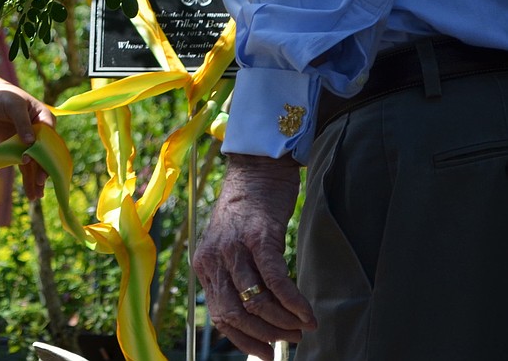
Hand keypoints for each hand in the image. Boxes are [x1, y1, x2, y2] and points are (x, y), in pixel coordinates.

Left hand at [0, 84, 55, 200]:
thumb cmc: (4, 97)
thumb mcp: (14, 107)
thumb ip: (23, 124)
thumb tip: (30, 143)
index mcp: (45, 119)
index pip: (50, 138)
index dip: (45, 152)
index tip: (36, 162)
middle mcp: (41, 133)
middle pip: (45, 154)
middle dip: (43, 170)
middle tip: (39, 184)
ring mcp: (31, 143)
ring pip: (36, 164)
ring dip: (36, 180)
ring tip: (36, 197)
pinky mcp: (20, 149)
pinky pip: (26, 166)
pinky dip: (28, 178)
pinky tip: (31, 192)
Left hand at [193, 154, 315, 360]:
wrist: (255, 169)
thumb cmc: (248, 210)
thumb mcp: (230, 246)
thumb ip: (234, 276)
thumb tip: (256, 316)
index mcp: (205, 264)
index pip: (220, 316)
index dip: (244, 339)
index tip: (266, 352)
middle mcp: (214, 258)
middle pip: (236, 313)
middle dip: (266, 334)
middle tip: (291, 338)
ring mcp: (235, 248)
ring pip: (256, 302)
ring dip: (283, 321)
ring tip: (303, 326)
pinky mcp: (259, 237)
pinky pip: (276, 281)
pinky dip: (294, 302)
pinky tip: (308, 312)